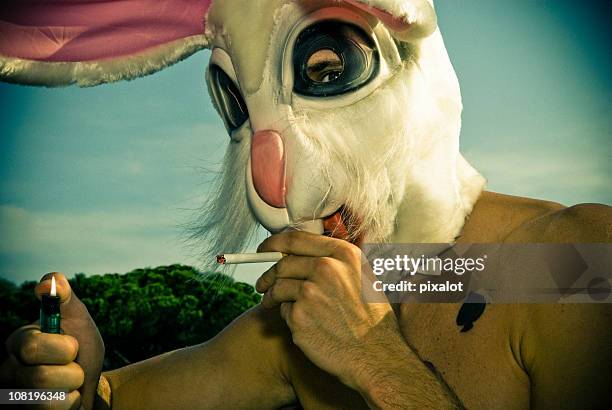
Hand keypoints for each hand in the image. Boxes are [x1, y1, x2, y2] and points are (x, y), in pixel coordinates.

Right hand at [0, 273, 104, 409]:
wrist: (91, 385)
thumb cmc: (82, 349)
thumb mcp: (78, 320)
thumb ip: (65, 298)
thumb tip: (50, 280)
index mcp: (18, 342)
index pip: (30, 346)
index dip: (63, 347)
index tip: (73, 345)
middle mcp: (8, 370)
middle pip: (38, 377)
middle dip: (71, 371)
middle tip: (74, 366)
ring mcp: (13, 395)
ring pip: (45, 399)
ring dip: (72, 389)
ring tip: (70, 384)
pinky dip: (70, 404)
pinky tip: (67, 399)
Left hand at [256, 231, 405, 390]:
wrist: (376, 354)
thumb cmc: (371, 318)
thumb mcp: (363, 276)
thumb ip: (334, 261)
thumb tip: (300, 254)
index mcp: (343, 255)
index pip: (296, 239)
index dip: (274, 243)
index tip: (265, 249)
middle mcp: (326, 269)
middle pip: (282, 264)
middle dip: (268, 275)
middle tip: (262, 283)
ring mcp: (310, 293)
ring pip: (277, 287)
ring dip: (271, 296)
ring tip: (272, 303)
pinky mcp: (299, 317)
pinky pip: (283, 311)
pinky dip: (287, 317)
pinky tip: (303, 324)